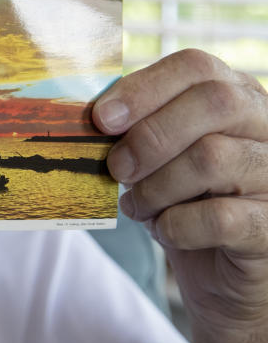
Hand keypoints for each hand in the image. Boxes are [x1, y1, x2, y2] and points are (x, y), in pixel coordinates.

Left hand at [93, 49, 267, 342]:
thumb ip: (134, 127)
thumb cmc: (182, 202)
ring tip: (139, 206)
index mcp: (235, 96)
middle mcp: (266, 127)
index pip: (196, 66)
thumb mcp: (156, 157)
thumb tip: (93, 113)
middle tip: (116, 168)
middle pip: (213, 102)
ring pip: (212, 157)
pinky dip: (177, 225)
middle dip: (149, 136)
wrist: (220, 275)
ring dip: (156, 187)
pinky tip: (165, 230)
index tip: (101, 118)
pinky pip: (221, 217)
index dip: (143, 87)